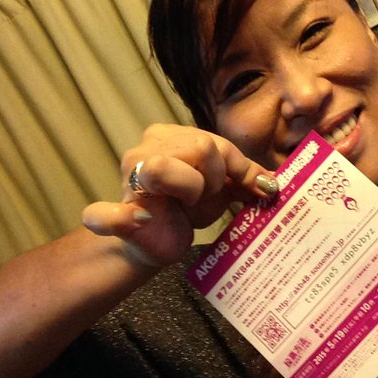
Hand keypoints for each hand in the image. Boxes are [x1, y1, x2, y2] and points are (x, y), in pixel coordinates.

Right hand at [82, 124, 277, 266]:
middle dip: (214, 179)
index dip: (239, 167)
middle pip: (201, 149)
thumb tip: (273, 182)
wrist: (157, 241)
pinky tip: (138, 219)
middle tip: (205, 198)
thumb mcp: (220, 187)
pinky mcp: (116, 215)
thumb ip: (243, 177)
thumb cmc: (188, 208)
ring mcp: (127, 180)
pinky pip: (105, 215)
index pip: (214, 142)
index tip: (256, 187)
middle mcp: (144, 149)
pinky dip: (115, 217)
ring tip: (186, 205)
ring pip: (168, 170)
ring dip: (191, 194)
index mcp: (167, 136)